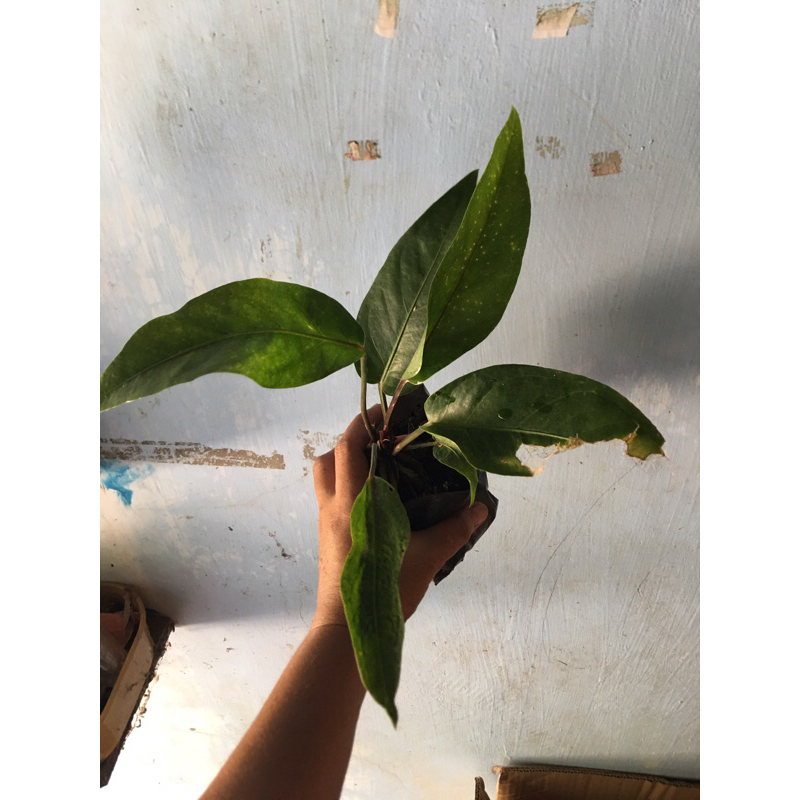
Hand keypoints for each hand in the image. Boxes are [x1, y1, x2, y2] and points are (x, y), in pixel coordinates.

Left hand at [311, 405, 488, 627]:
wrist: (346, 630)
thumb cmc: (383, 590)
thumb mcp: (425, 558)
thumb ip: (454, 530)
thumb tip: (480, 508)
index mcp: (354, 502)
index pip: (350, 448)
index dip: (364, 422)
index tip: (387, 410)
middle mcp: (334, 506)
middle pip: (330, 456)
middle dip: (352, 438)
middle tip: (382, 436)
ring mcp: (326, 522)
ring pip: (325, 476)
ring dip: (344, 461)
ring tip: (375, 462)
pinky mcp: (326, 537)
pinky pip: (329, 496)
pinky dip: (345, 483)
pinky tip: (373, 497)